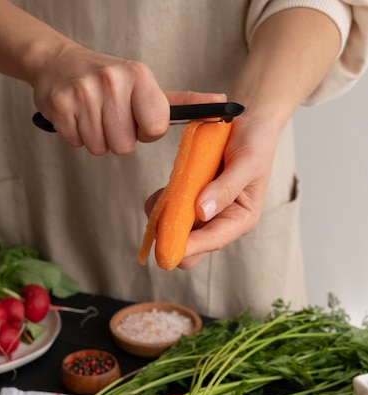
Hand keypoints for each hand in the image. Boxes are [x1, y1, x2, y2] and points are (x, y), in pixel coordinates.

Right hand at [32, 41, 224, 155]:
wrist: (59, 64)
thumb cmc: (110, 81)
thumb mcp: (147, 87)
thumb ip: (183, 103)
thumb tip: (222, 104)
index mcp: (138, 75)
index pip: (155, 128)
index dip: (145, 130)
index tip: (135, 116)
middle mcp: (112, 81)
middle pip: (124, 146)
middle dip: (118, 138)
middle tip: (110, 116)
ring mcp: (83, 93)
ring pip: (101, 148)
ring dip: (97, 138)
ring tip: (93, 115)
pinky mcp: (60, 106)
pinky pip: (77, 143)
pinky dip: (77, 135)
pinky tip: (77, 116)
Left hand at [145, 110, 279, 268]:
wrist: (248, 123)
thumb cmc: (255, 142)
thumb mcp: (247, 162)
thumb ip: (226, 188)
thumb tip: (202, 212)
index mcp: (239, 220)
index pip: (212, 242)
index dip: (187, 246)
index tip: (164, 244)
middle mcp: (220, 222)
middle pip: (190, 250)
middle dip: (171, 236)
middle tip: (161, 214)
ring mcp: (202, 213)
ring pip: (174, 233)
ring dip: (163, 218)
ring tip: (165, 193)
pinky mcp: (188, 201)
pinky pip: (167, 213)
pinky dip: (161, 204)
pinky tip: (166, 189)